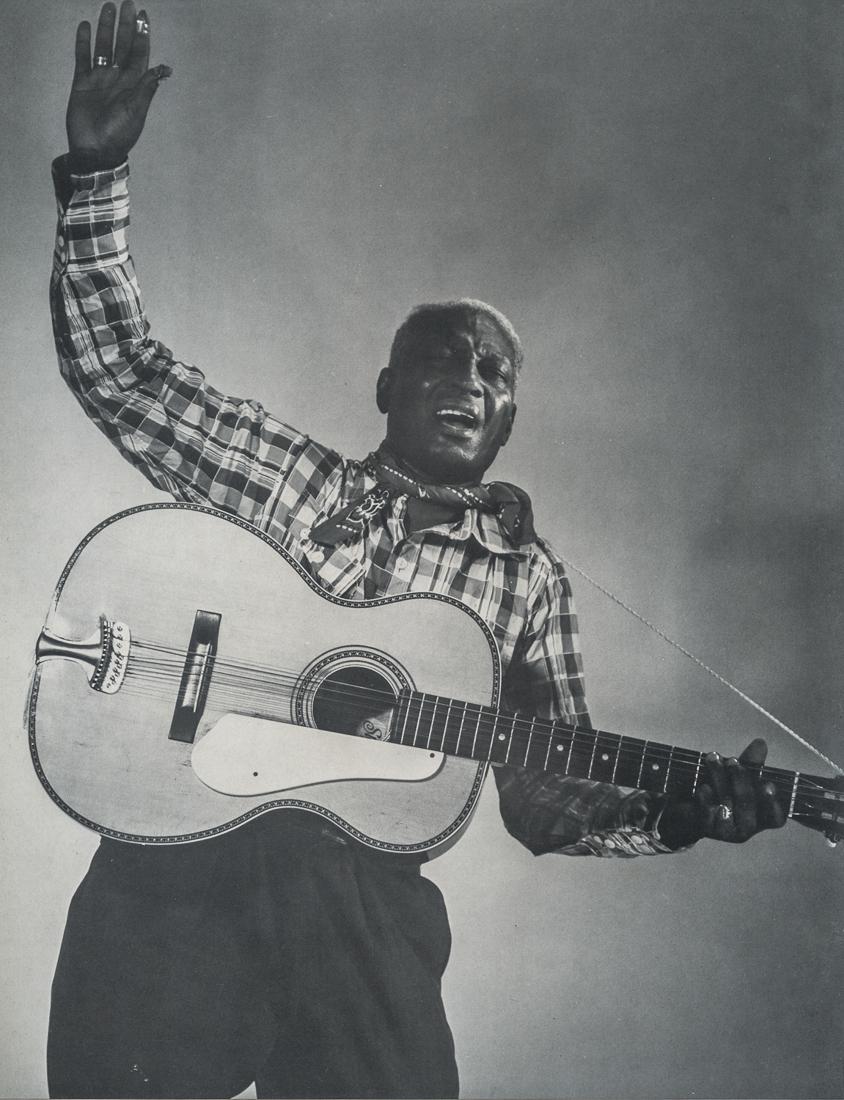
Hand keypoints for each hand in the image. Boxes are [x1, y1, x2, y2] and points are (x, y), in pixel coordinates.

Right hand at [67, 0, 170, 166]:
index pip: (140, 53)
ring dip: (106, 28)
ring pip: (104, 47)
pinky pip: (83, 58)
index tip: (143, 16)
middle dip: (126, 25)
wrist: (95, 150)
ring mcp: (100, 79)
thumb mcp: (136, 110)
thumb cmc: (119, 134)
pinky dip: (84, 43)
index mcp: (134, 84)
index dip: (142, 35)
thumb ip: (146, 87)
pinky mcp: (82, 83)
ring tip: (108, 7)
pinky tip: (86, 27)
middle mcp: (118, 77)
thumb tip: (164, 68)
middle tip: (127, 3)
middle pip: (122, 45)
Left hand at [657, 738, 785, 847]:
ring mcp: (729, 831)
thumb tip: (760, 743)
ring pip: (727, 805)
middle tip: (732, 760)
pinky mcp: (708, 830)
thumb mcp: (739, 774)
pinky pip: (708, 814)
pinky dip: (706, 799)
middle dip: (740, 780)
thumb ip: (751, 762)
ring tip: (713, 759)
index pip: (775, 816)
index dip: (772, 802)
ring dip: (720, 780)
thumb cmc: (725, 788)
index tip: (768, 785)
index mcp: (763, 817)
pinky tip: (704, 787)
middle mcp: (748, 827)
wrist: (692, 805)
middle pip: (748, 805)